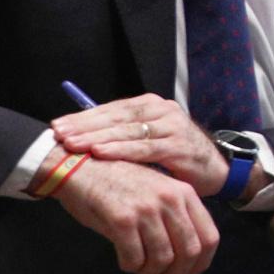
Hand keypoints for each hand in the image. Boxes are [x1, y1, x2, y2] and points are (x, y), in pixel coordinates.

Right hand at [51, 158, 218, 273]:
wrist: (80, 166)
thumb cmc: (117, 183)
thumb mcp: (158, 192)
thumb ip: (176, 217)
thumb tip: (187, 255)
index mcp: (184, 193)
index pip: (209, 237)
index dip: (200, 263)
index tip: (186, 273)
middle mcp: (170, 199)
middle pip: (190, 252)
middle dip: (177, 273)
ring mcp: (147, 208)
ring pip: (162, 259)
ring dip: (150, 270)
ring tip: (139, 266)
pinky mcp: (122, 219)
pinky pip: (134, 258)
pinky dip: (130, 266)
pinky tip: (124, 260)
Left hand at [52, 91, 230, 197]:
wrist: (217, 168)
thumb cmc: (175, 157)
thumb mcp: (148, 141)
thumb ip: (122, 136)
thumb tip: (80, 137)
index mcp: (150, 105)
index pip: (111, 108)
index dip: (82, 117)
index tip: (57, 126)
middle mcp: (161, 110)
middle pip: (116, 117)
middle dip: (85, 126)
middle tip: (59, 134)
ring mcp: (172, 126)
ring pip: (128, 130)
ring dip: (98, 137)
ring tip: (74, 144)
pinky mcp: (179, 145)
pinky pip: (145, 147)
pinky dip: (121, 150)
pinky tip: (101, 153)